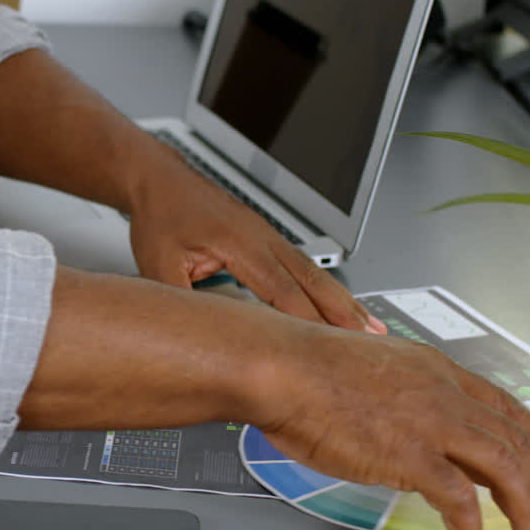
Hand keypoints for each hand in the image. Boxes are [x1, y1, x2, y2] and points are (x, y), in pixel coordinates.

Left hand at [126, 145, 385, 333]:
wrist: (161, 181)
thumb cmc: (161, 217)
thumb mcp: (158, 265)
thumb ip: (181, 302)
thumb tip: (198, 336)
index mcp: (239, 243)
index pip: (282, 290)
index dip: (307, 322)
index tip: (327, 348)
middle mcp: (261, 237)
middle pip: (311, 280)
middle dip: (341, 314)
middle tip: (370, 343)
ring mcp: (268, 235)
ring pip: (313, 272)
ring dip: (342, 301)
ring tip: (371, 328)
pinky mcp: (267, 237)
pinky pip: (304, 265)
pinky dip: (326, 287)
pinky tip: (338, 303)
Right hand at [245, 321, 529, 529]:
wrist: (278, 365)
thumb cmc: (303, 367)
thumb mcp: (369, 370)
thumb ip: (399, 396)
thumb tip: (403, 423)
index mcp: (432, 369)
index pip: (503, 405)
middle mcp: (441, 391)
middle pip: (514, 441)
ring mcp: (429, 421)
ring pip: (504, 467)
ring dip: (526, 508)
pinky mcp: (410, 452)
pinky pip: (458, 497)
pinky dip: (469, 524)